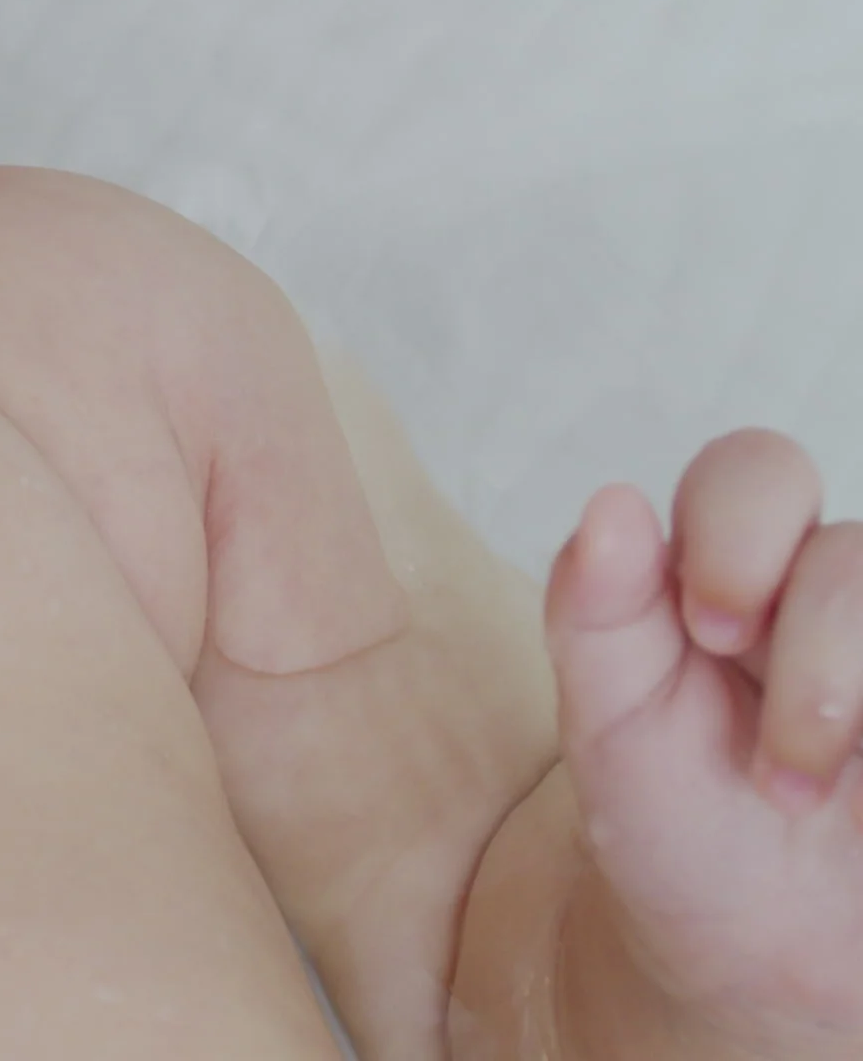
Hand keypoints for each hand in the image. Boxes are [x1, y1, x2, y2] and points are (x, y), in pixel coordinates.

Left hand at [547, 430, 862, 1051]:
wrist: (757, 956)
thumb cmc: (675, 825)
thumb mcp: (609, 732)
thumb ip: (596, 615)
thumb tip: (612, 502)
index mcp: (729, 574)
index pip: (754, 475)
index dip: (741, 531)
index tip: (710, 631)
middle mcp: (828, 597)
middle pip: (852, 548)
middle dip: (818, 639)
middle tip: (773, 748)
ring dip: (848, 690)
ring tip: (798, 794)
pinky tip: (860, 795)